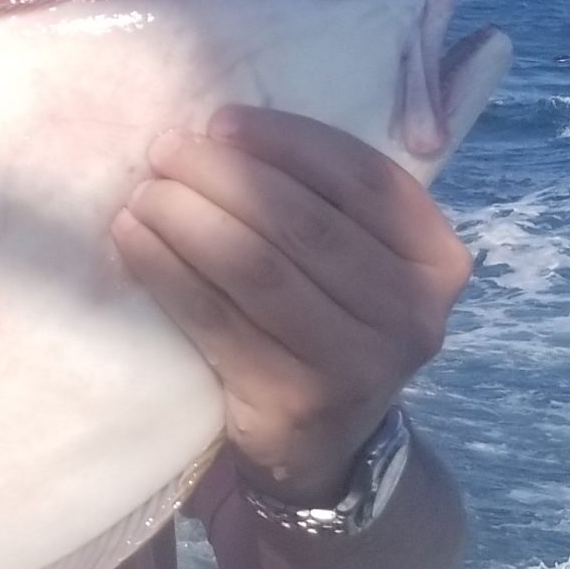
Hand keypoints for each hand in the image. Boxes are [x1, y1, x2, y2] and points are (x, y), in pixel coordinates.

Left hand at [112, 104, 473, 506]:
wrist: (320, 446)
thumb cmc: (328, 324)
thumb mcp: (359, 264)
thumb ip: (327, 203)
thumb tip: (222, 131)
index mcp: (436, 260)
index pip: (363, 178)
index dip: (287, 141)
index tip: (221, 122)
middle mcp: (411, 313)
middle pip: (303, 221)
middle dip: (224, 176)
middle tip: (166, 152)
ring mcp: (358, 363)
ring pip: (257, 267)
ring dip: (189, 219)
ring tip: (145, 193)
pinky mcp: (294, 399)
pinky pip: (216, 318)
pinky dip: (167, 270)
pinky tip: (132, 239)